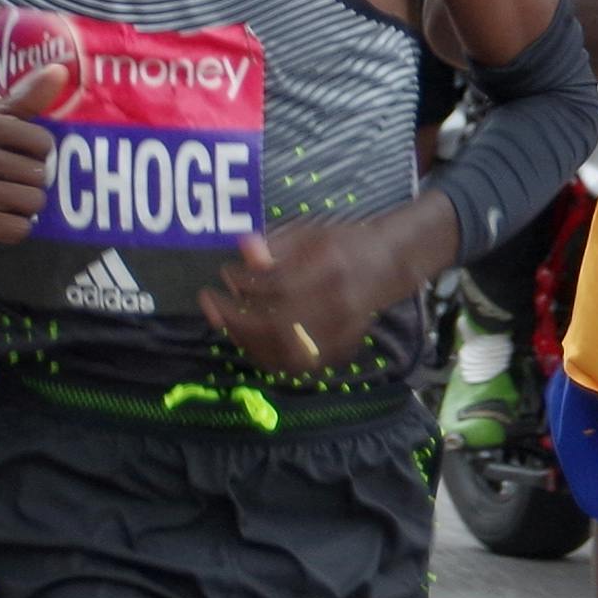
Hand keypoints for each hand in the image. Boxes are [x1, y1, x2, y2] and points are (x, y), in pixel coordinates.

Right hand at [0, 64, 65, 249]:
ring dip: (24, 207)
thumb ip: (24, 98)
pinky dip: (13, 227)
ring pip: (34, 202)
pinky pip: (18, 228)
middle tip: (7, 183)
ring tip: (2, 200)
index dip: (39, 156)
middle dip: (31, 184)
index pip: (43, 142)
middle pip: (40, 175)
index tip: (19, 157)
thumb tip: (60, 69)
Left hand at [200, 222, 414, 374]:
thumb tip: (243, 250)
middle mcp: (338, 304)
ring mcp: (341, 333)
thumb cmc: (342, 243)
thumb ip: (276, 244)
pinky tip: (249, 341)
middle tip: (209, 303)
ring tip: (225, 323)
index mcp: (331, 268)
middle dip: (234, 317)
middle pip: (276, 324)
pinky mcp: (340, 351)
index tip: (222, 274)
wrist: (388, 265)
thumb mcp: (310, 232)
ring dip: (247, 341)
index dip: (244, 283)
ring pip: (284, 352)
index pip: (277, 285)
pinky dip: (268, 356)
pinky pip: (296, 364)